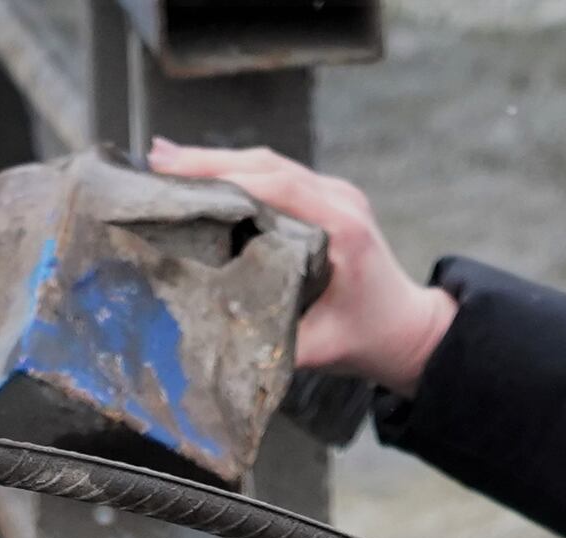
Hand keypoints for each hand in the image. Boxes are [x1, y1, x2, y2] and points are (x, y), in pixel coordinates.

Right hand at [145, 143, 460, 393]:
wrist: (410, 329)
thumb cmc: (369, 339)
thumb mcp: (322, 350)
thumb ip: (277, 345)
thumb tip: (217, 341)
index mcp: (341, 227)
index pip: (276, 186)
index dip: (222, 176)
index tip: (176, 174)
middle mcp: (339, 199)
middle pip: (267, 164)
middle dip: (208, 160)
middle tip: (156, 159)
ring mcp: (335, 193)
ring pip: (270, 163)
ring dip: (218, 160)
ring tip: (166, 160)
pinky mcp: (328, 198)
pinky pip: (279, 175)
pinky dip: (238, 172)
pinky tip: (204, 174)